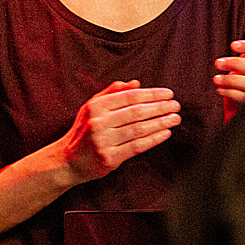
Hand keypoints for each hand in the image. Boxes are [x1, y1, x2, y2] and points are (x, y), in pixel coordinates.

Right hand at [58, 80, 179, 184]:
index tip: (168, 93)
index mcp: (95, 106)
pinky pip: (137, 146)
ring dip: (160, 123)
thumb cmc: (84, 131)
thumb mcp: (92, 106)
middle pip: (136, 112)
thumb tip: (136, 83)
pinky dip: (153, 139)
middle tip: (176, 105)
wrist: (68, 160)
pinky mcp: (109, 158)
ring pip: (138, 129)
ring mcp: (103, 141)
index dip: (151, 94)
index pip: (129, 96)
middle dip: (159, 107)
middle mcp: (98, 122)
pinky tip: (165, 133)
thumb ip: (112, 92)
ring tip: (174, 118)